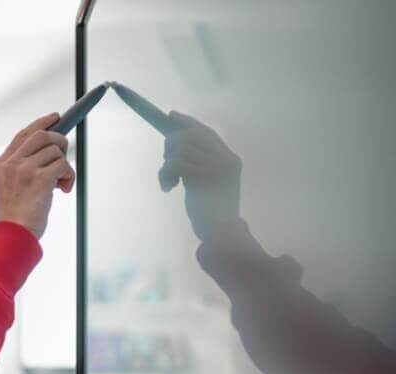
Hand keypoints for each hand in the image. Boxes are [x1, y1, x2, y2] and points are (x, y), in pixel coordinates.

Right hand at [0, 114, 75, 238]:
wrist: (13, 237)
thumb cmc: (17, 218)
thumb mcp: (13, 188)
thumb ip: (24, 167)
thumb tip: (53, 148)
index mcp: (1, 164)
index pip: (24, 134)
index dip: (42, 123)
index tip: (56, 118)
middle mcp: (11, 163)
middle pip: (42, 135)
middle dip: (59, 142)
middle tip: (63, 159)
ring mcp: (24, 170)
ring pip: (56, 151)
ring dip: (64, 166)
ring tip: (60, 185)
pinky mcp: (39, 179)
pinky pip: (64, 165)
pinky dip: (69, 176)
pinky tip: (64, 190)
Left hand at [159, 112, 241, 241]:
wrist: (219, 234)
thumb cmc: (209, 214)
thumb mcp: (205, 184)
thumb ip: (197, 164)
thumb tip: (174, 145)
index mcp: (230, 159)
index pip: (206, 132)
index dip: (187, 122)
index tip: (170, 115)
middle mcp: (226, 159)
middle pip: (190, 135)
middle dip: (171, 144)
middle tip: (166, 164)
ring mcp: (217, 166)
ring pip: (179, 148)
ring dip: (166, 165)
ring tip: (170, 183)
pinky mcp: (204, 176)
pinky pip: (174, 163)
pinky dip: (165, 174)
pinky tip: (169, 188)